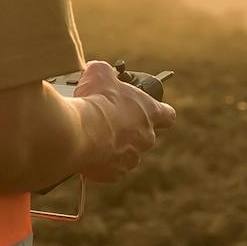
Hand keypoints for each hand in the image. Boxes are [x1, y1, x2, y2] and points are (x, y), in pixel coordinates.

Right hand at [72, 59, 176, 182]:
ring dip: (115, 146)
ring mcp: (131, 159)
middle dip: (129, 129)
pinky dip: (101, 161)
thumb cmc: (95, 101)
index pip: (168, 115)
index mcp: (150, 112)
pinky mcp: (114, 174)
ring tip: (95, 135)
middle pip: (144, 135)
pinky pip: (110, 168)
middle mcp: (146, 138)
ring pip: (127, 153)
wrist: (78, 132)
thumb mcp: (100, 72)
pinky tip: (88, 149)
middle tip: (109, 120)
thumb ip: (106, 72)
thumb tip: (99, 71)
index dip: (160, 112)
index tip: (149, 110)